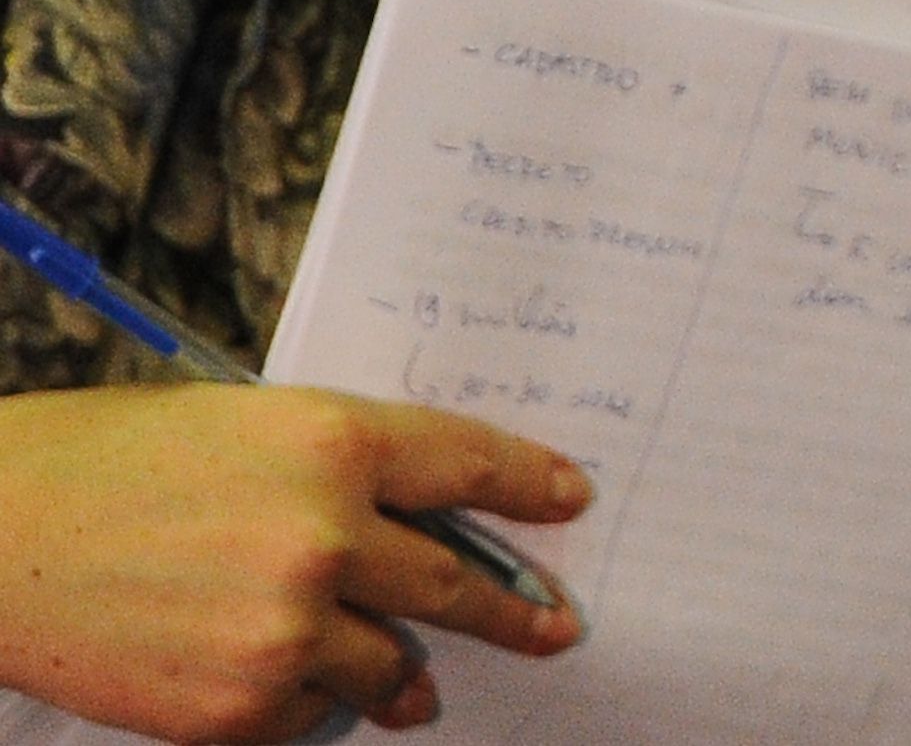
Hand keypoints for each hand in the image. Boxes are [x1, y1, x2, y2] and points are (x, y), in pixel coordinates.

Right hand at [0, 383, 585, 741]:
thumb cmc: (111, 462)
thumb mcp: (248, 424)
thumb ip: (339, 468)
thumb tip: (418, 515)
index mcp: (335, 440)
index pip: (472, 467)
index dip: (532, 486)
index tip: (572, 502)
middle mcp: (326, 534)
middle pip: (454, 582)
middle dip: (512, 610)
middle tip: (553, 626)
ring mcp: (285, 628)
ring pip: (391, 664)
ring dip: (406, 677)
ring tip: (415, 688)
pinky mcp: (237, 706)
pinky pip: (308, 713)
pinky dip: (304, 704)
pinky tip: (281, 687)